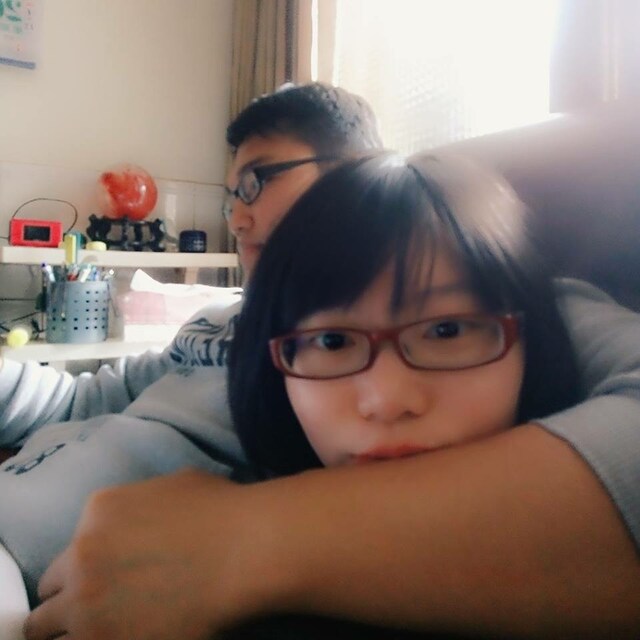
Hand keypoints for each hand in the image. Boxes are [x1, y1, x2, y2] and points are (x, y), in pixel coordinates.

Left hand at [24, 470, 274, 639]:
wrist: (245, 549)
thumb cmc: (221, 510)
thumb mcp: (174, 487)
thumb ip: (139, 505)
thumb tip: (141, 523)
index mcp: (98, 512)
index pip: (67, 553)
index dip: (82, 570)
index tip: (100, 581)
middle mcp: (82, 556)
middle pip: (49, 595)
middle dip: (66, 603)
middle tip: (94, 612)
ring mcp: (88, 604)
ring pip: (46, 632)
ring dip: (73, 630)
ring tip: (103, 629)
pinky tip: (120, 635)